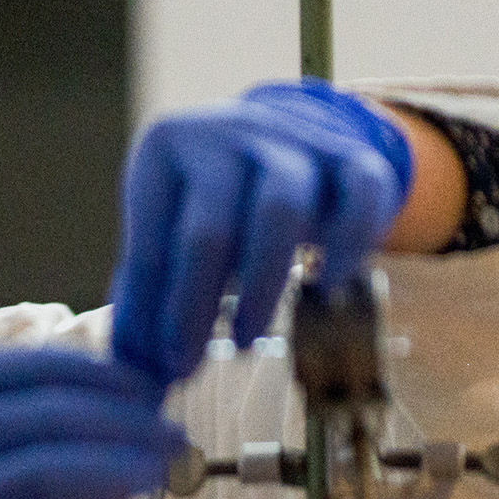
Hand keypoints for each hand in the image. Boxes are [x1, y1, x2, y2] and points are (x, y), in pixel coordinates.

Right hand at [0, 348, 183, 498]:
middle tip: (175, 438)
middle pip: (48, 420)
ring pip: (40, 478)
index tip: (156, 392)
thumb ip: (25, 412)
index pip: (35, 370)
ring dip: (113, 475)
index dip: (107, 378)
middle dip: (126, 426)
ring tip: (155, 479)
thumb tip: (134, 392)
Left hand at [108, 79, 412, 384]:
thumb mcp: (166, 222)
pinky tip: (327, 284)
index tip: (164, 365)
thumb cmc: (209, 195)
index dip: (155, 311)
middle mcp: (228, 133)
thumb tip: (136, 364)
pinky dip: (349, 241)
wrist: (280, 133)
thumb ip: (148, 287)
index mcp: (168, 145)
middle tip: (190, 366)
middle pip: (212, 228)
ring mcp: (294, 138)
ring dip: (262, 285)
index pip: (154, 239)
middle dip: (196, 307)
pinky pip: (361, 192)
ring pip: (282, 209)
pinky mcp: (352, 153)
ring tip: (246, 339)